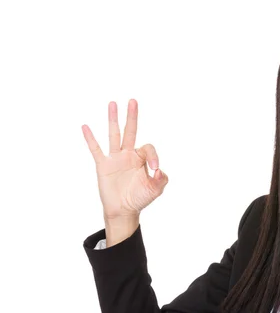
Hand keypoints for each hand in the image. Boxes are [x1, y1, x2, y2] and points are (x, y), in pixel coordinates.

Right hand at [82, 99, 168, 219]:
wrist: (123, 210)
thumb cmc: (140, 198)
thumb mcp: (155, 190)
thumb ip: (161, 180)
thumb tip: (159, 170)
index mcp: (141, 158)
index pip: (148, 148)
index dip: (153, 156)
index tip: (155, 168)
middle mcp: (128, 154)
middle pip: (130, 131)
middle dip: (132, 117)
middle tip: (133, 101)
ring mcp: (115, 158)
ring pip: (114, 135)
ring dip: (113, 120)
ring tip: (113, 103)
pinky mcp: (103, 165)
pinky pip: (96, 150)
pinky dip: (90, 139)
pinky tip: (85, 126)